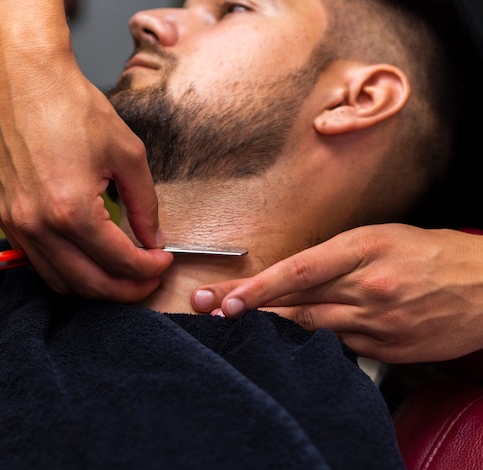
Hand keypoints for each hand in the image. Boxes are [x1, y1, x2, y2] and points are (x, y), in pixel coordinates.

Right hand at [0, 0, 172, 300]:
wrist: (20, 78)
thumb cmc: (71, 106)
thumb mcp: (127, 154)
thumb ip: (144, 204)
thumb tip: (153, 238)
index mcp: (70, 209)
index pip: (119, 261)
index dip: (149, 269)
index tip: (164, 262)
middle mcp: (36, 225)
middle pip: (89, 285)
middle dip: (126, 289)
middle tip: (148, 280)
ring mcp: (14, 223)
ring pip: (60, 282)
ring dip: (95, 286)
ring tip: (121, 273)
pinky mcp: (3, 216)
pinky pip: (37, 262)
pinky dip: (67, 270)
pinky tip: (88, 257)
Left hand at [192, 224, 482, 362]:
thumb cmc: (430, 254)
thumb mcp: (380, 237)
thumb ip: (334, 257)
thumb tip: (289, 276)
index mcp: (364, 248)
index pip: (299, 269)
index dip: (258, 287)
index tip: (224, 297)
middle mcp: (368, 286)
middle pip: (296, 302)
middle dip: (246, 306)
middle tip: (208, 308)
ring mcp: (378, 321)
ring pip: (312, 328)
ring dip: (271, 328)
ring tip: (237, 324)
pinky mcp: (387, 347)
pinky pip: (339, 346)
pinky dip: (314, 341)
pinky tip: (297, 337)